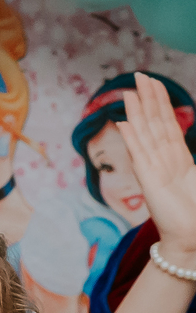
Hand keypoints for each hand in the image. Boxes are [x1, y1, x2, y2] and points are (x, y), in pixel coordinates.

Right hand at [119, 73, 195, 256]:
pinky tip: (123, 122)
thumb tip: (186, 152)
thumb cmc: (195, 213)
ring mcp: (154, 169)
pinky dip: (131, 137)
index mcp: (178, 158)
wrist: (190, 236)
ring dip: (137, 112)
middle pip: (154, 123)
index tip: (153, 83)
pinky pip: (138, 153)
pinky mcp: (148, 180)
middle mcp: (164, 160)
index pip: (167, 124)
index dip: (161, 102)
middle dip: (148, 99)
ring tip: (129, 92)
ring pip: (144, 133)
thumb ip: (192, 164)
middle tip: (139, 76)